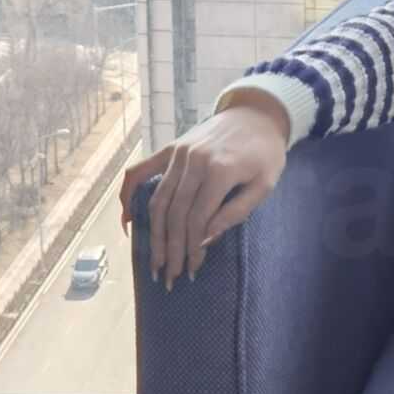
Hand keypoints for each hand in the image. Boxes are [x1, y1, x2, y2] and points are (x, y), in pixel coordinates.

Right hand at [121, 94, 289, 290]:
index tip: (192, 271)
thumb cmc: (265, 154)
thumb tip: (205, 238)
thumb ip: (236, 212)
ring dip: (153, 235)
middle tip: (168, 278)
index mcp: (220, 170)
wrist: (256, 115)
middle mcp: (193, 160)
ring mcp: (178, 153)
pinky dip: (129, 196)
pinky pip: (140, 172)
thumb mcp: (264, 185)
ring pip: (157, 200)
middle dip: (170, 250)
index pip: (198, 219)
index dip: (192, 248)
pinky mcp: (169, 148)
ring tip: (153, 262)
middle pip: (174, 214)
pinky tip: (128, 221)